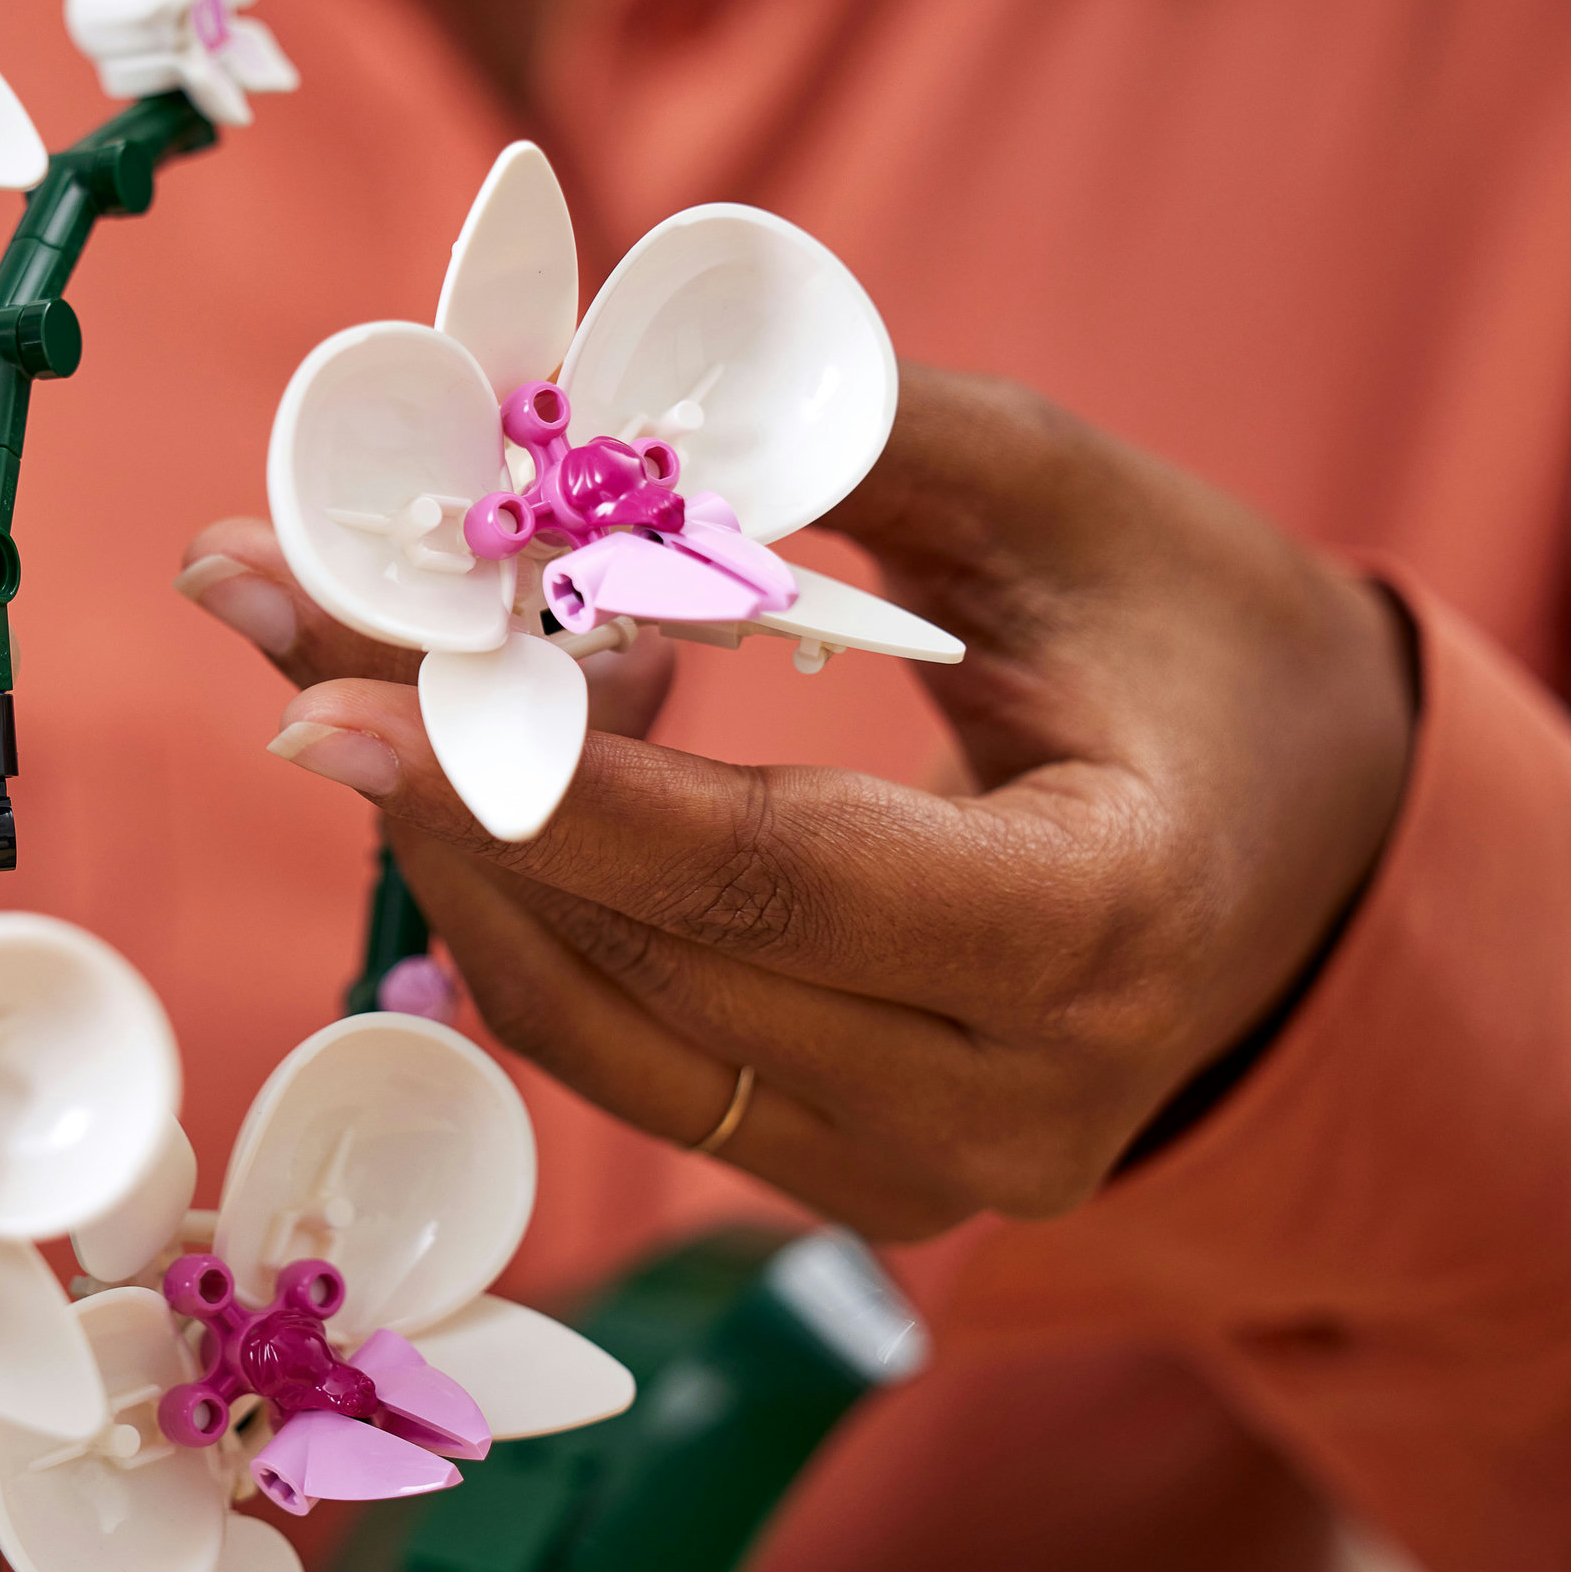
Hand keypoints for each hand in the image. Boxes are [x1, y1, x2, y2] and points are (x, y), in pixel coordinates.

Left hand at [180, 367, 1415, 1239]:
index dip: (537, 789)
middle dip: (429, 772)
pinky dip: (530, 887)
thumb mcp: (1073, 505)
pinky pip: (620, 1043)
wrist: (1297, 847)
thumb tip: (590, 400)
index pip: (771, 879)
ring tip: (388, 640)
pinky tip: (517, 733)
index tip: (325, 699)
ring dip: (452, 825)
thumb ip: (854, 441)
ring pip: (595, 1022)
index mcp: (1105, 924)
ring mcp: (915, 1170)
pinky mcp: (838, 1170)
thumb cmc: (1200, 646)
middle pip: (641, 954)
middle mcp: (1006, 1100)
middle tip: (273, 604)